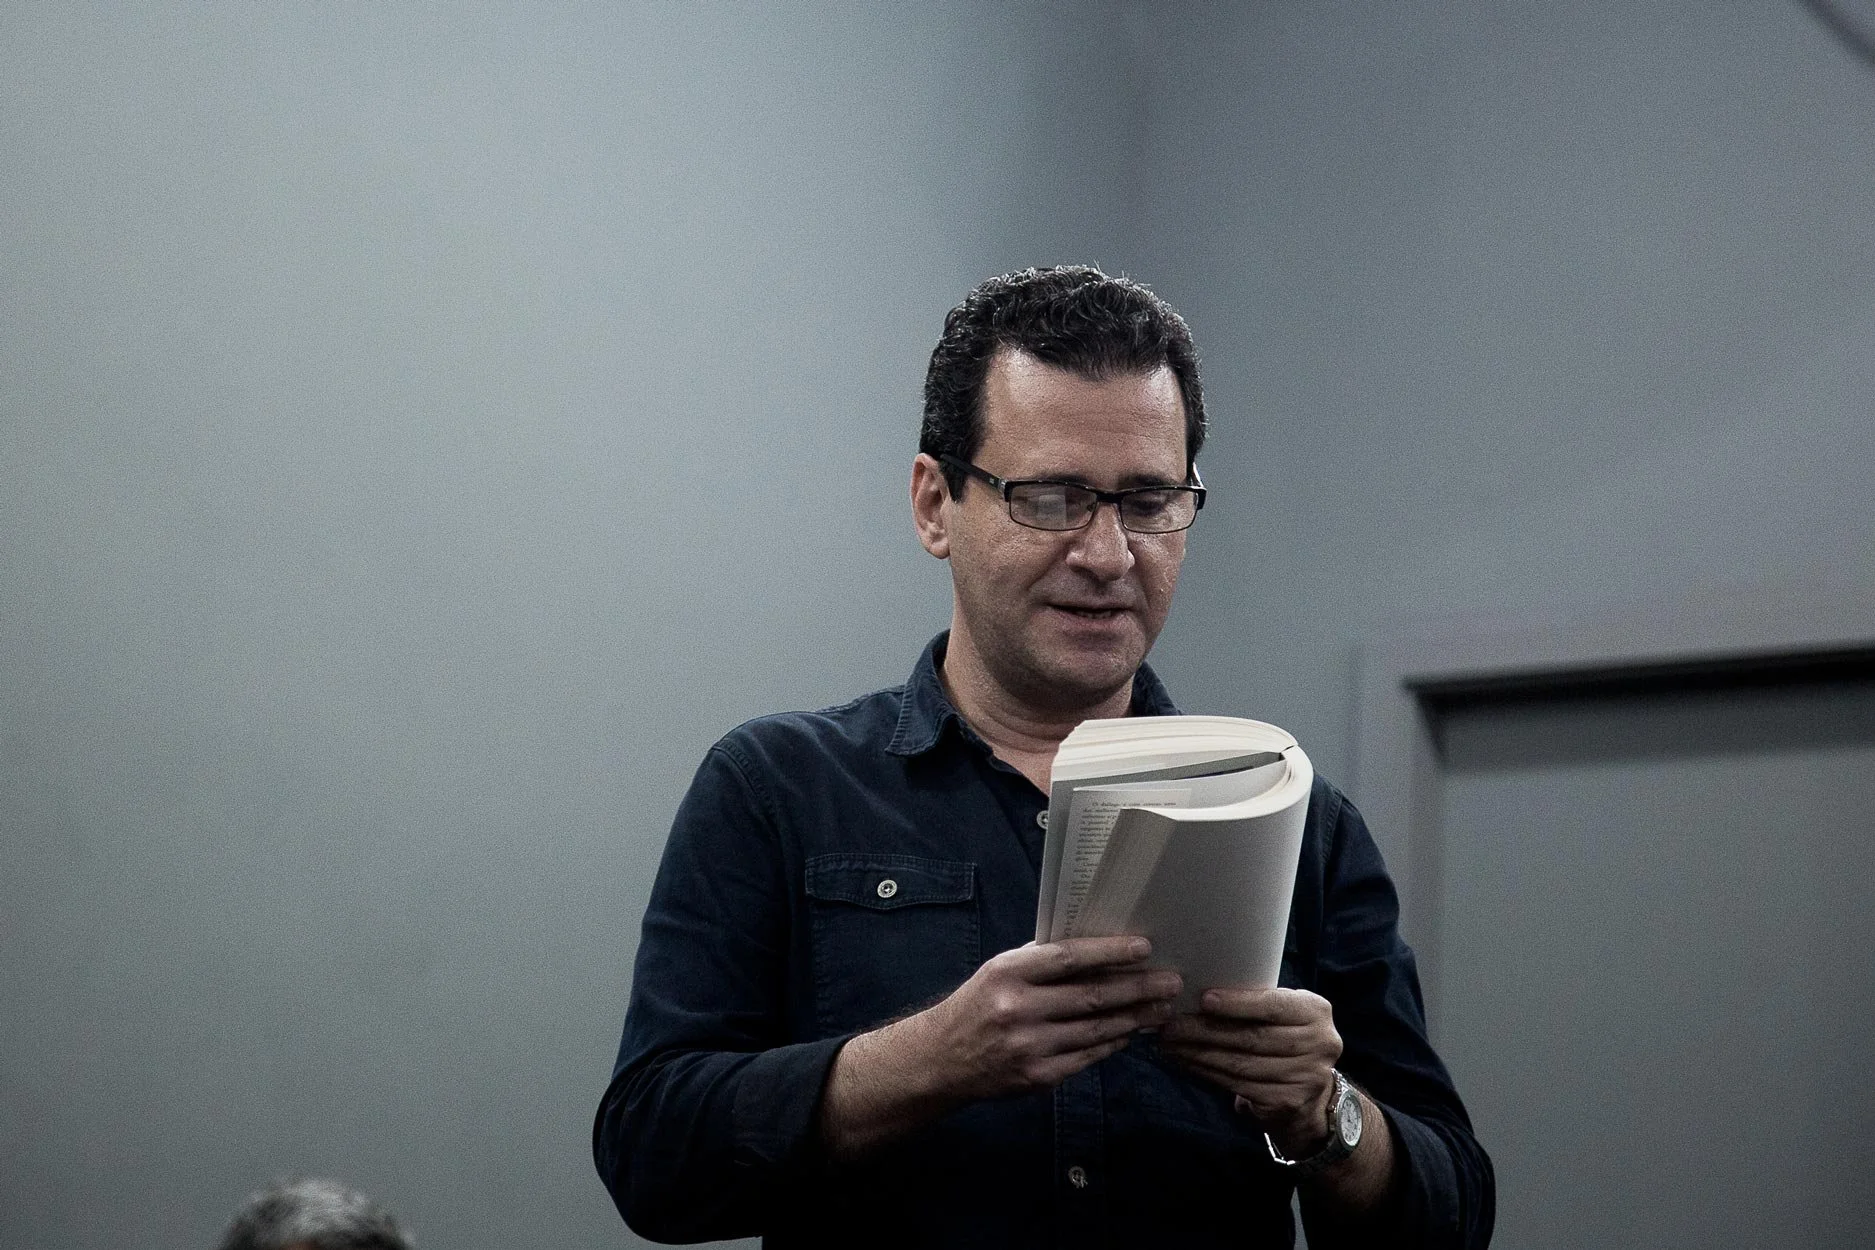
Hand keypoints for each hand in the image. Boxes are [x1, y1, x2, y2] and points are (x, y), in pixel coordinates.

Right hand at [919, 936, 1183, 1101]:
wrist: (941, 1059)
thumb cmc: (978, 1005)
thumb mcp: (999, 971)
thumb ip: (1041, 961)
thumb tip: (1096, 948)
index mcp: (1008, 973)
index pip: (1069, 958)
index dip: (1110, 953)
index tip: (1144, 948)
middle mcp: (1018, 1008)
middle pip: (1091, 996)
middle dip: (1138, 989)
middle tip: (1172, 982)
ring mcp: (1029, 1046)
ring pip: (1095, 1030)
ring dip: (1134, 1019)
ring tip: (1162, 1008)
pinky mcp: (1037, 1077)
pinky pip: (1086, 1057)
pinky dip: (1113, 1043)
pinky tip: (1131, 1032)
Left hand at [1157, 986, 1341, 1154]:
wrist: (1310, 1094)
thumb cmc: (1285, 1039)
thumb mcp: (1283, 1014)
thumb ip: (1256, 1003)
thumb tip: (1196, 993)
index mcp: (1316, 1012)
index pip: (1274, 1006)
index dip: (1238, 1003)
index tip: (1203, 999)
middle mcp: (1319, 1044)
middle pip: (1252, 1037)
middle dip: (1205, 1030)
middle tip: (1171, 1025)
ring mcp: (1306, 1077)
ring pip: (1241, 1064)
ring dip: (1199, 1053)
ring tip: (1170, 1044)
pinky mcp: (1287, 1102)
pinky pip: (1238, 1085)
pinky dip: (1207, 1072)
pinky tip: (1186, 1062)